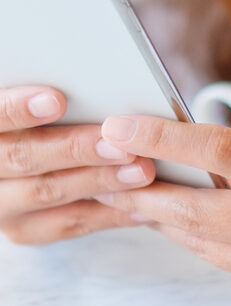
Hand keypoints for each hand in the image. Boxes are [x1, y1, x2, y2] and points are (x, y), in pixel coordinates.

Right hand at [0, 87, 155, 245]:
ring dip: (99, 181)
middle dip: (75, 149)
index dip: (19, 109)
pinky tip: (142, 204)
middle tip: (118, 143)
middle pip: (23, 157)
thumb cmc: (47, 121)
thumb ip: (51, 95)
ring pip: (48, 192)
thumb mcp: (36, 102)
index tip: (57, 100)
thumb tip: (92, 77)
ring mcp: (4, 203)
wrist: (33, 159)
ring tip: (141, 171)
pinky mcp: (25, 228)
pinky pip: (68, 223)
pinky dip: (108, 213)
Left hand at [94, 115, 230, 305]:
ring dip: (169, 219)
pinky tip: (191, 221)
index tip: (120, 127)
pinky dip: (206, 241)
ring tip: (141, 193)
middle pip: (198, 212)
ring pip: (208, 244)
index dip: (163, 139)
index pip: (221, 155)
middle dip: (147, 191)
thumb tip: (211, 168)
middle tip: (109, 169)